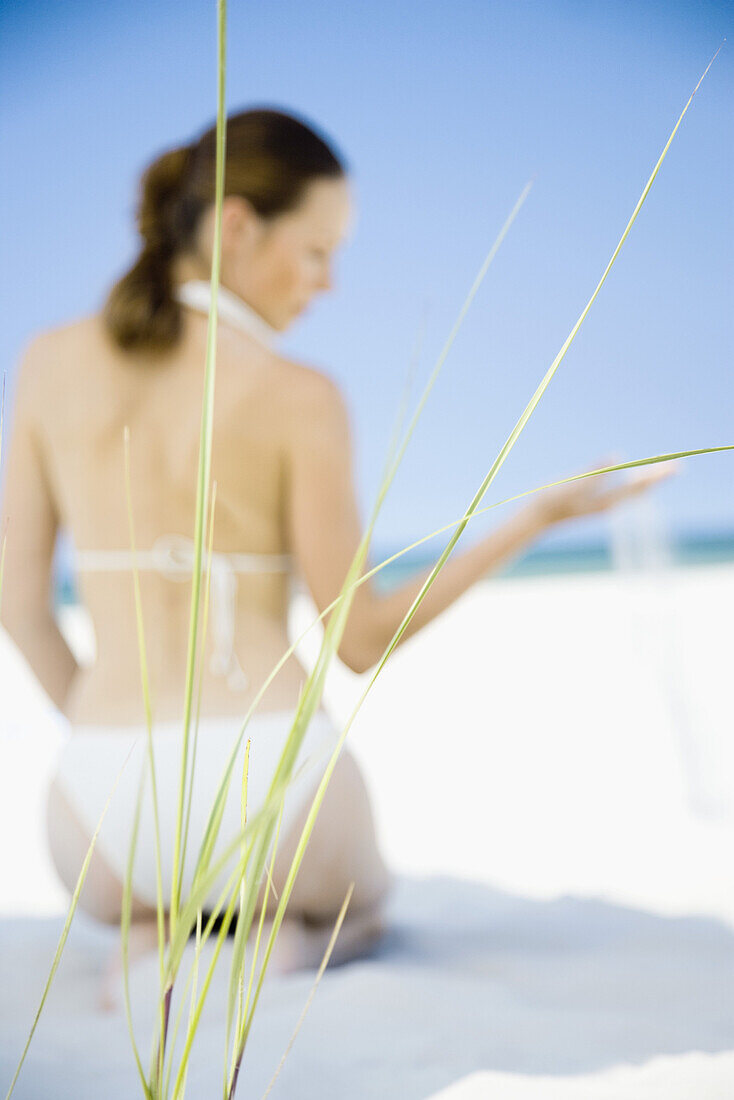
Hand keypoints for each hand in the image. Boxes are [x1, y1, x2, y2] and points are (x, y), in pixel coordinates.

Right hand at [527, 455, 679, 527]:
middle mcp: (609, 506)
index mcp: (606, 502)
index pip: (638, 486)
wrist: (537, 519)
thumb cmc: (551, 501)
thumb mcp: (572, 484)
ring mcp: (603, 506)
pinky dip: (633, 485)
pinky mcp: (595, 504)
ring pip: (632, 493)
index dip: (655, 476)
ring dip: (647, 481)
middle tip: (677, 467)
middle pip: (639, 490)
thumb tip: (618, 457)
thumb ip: (595, 471)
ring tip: (661, 473)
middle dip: (657, 478)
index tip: (673, 468)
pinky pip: (622, 493)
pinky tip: (634, 480)